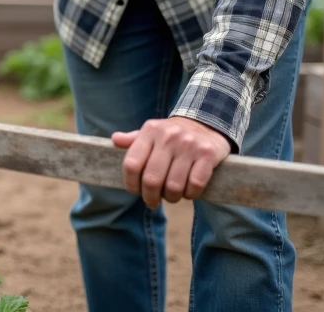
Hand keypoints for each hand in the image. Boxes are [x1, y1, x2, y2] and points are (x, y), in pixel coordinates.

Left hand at [111, 116, 230, 207]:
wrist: (207, 122)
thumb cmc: (172, 134)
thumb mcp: (152, 131)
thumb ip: (134, 139)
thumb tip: (115, 140)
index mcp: (151, 131)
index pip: (132, 163)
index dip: (130, 183)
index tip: (135, 190)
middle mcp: (169, 136)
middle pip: (152, 179)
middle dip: (150, 197)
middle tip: (152, 201)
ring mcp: (189, 145)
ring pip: (174, 186)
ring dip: (171, 198)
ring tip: (171, 196)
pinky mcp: (207, 154)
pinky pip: (195, 185)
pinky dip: (191, 194)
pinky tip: (188, 191)